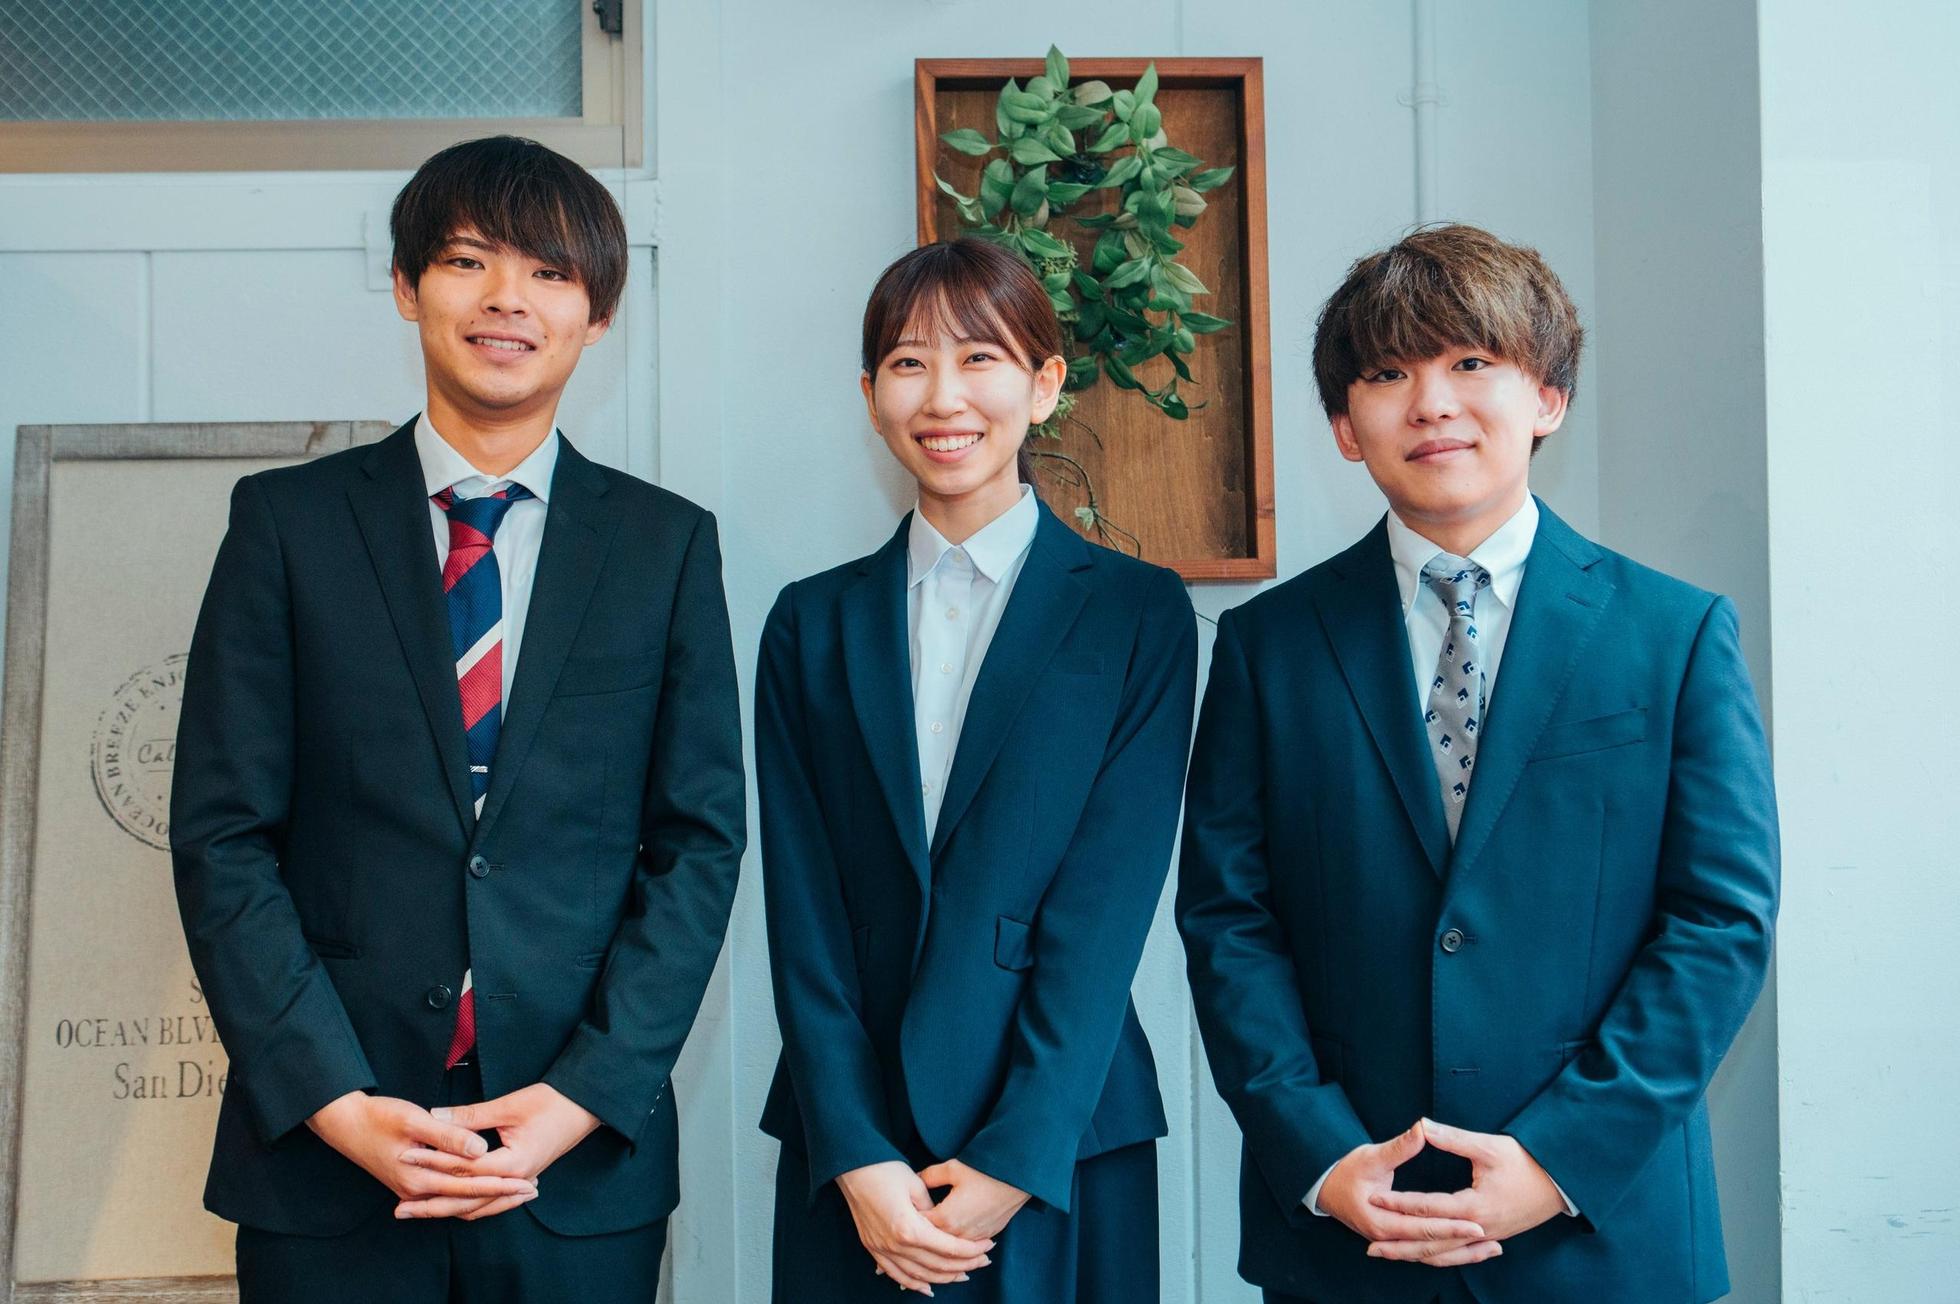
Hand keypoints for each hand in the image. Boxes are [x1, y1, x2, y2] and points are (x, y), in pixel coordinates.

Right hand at [306, 1091, 537, 1213]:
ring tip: (517, 1192)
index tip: (528, 1181)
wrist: (344, 1123)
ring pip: (456, 1203)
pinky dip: (468, 1196)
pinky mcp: (411, 1185)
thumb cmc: (379, 1117)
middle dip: (501, 1197)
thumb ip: (450, 1136)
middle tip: (533, 1190)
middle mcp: (416, 1191)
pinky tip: (485, 1189)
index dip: (501, 1184)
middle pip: (467, 1201)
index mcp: (419, 1178)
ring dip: (487, 1198)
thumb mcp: (415, 1120)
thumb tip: (481, 1148)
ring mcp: (412, 1190)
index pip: (470, 1185)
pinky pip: (446, 1198)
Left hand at [394, 1083, 600, 1219]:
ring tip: (420, 1212)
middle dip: (432, 1205)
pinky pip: (491, 1201)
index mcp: (512, 1163)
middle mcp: (515, 1179)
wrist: (585, 1107)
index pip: (463, 1168)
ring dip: (448, 1209)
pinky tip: (454, 1205)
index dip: (432, 1162)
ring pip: (479, 1206)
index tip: (406, 1157)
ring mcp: (520, 1181)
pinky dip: (470, 1204)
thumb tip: (435, 1116)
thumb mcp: (509, 1105)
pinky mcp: (521, 1177)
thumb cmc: (553, 1102)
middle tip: (400, 1208)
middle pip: (466, 1200)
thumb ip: (471, 1115)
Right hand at [836, 1160, 992, 1295]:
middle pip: (936, 1265)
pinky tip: (928, 1288)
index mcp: (909, 1228)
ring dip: (943, 1278)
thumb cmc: (884, 1169)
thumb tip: (941, 1225)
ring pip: (918, 1276)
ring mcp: (881, 1249)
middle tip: (983, 1260)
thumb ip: (932, 1210)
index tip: (988, 1246)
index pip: (948, 1247)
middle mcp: (895, 1244)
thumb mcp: (916, 1184)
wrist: (851, 1167)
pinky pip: (896, 1275)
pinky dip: (914, 1284)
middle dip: (964, 1265)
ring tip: (963, 1274)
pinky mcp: (873, 1248)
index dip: (971, 1250)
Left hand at [918, 1158, 1030, 1241]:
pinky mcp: (988, 1236)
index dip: (910, 1220)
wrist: (1017, 1178)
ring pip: (951, 1249)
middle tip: (911, 1231)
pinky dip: (958, 1245)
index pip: (919, 1226)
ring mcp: (975, 1238)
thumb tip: (916, 1179)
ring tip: (929, 1240)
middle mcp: (959, 1233)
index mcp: (946, 1218)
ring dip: (941, 1244)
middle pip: (933, 1242)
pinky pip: (967, 1246)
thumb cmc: (984, 1171)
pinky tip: (953, 1240)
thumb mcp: (952, 1168)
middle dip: (922, 1236)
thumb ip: (929, 1176)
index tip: (901, 1217)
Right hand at [1317, 1120, 1495, 1267]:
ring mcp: (1390, 1242)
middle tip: (1490, 1238)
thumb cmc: (1346, 1170)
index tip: (1477, 1222)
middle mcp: (1387, 1237)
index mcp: (1381, 1221)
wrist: (1324, 1187)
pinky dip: (1449, 1251)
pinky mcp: (1395, 1240)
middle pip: (1431, 1246)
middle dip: (1462, 1243)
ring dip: (1461, 1254)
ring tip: (1491, 1250)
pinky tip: (1469, 1249)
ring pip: (1430, 1255)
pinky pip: (1426, 1252)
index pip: (1423, 1227)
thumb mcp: (1371, 1156)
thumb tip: (1423, 1128)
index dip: (1451, 1225)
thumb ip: (1400, 1147)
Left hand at [1365, 1118, 1564, 1262]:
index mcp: (1474, 1205)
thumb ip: (1451, 1139)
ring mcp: (1488, 1236)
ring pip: (1445, 1254)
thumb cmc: (1526, 1162)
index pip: (1427, 1207)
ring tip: (1389, 1254)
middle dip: (1400, 1245)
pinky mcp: (1494, 1237)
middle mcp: (1479, 1227)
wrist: (1562, 1183)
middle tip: (1370, 1247)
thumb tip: (1421, 1125)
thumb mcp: (1488, 1146)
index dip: (1398, 1202)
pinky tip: (1425, 1257)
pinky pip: (1460, 1254)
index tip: (1373, 1197)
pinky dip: (1440, 1257)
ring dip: (1416, 1255)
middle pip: (1432, 1242)